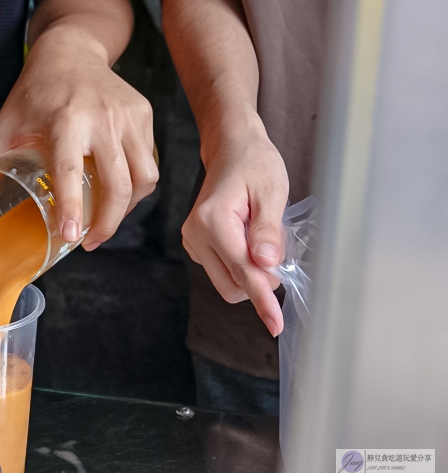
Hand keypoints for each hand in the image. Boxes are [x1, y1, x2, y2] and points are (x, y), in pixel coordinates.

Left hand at [0, 26, 157, 249]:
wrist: (70, 49)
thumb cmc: (35, 90)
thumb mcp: (5, 123)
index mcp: (65, 119)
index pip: (71, 171)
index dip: (73, 208)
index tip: (71, 236)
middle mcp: (102, 117)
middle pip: (119, 184)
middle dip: (109, 222)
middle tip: (90, 240)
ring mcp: (128, 116)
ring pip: (144, 177)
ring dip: (128, 208)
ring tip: (106, 219)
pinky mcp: (143, 114)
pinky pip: (149, 160)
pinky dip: (136, 184)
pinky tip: (117, 192)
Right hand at [182, 121, 288, 335]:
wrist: (231, 149)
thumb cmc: (254, 164)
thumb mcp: (271, 191)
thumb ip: (268, 230)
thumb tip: (267, 266)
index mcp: (211, 221)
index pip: (242, 271)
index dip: (263, 299)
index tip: (276, 323)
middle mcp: (195, 234)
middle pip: (232, 285)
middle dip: (260, 280)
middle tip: (278, 248)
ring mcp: (193, 241)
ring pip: (228, 282)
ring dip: (251, 272)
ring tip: (262, 236)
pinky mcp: (198, 245)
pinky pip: (224, 271)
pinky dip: (242, 264)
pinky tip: (250, 238)